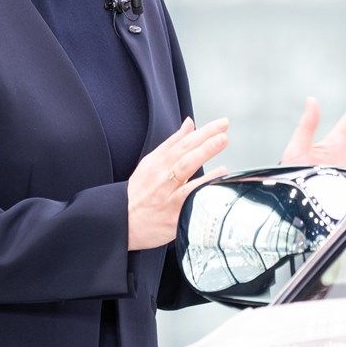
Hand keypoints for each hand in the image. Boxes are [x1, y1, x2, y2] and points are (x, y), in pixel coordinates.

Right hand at [127, 116, 230, 250]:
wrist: (122, 223)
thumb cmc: (139, 192)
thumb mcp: (150, 163)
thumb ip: (172, 143)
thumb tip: (190, 123)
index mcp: (157, 163)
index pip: (183, 143)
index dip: (203, 132)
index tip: (221, 124)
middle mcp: (162, 177)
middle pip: (185, 155)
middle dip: (204, 141)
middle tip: (223, 131)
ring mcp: (167, 197)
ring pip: (185, 173)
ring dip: (204, 157)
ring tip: (221, 144)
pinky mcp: (172, 216)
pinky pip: (189, 200)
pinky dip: (203, 189)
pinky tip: (218, 182)